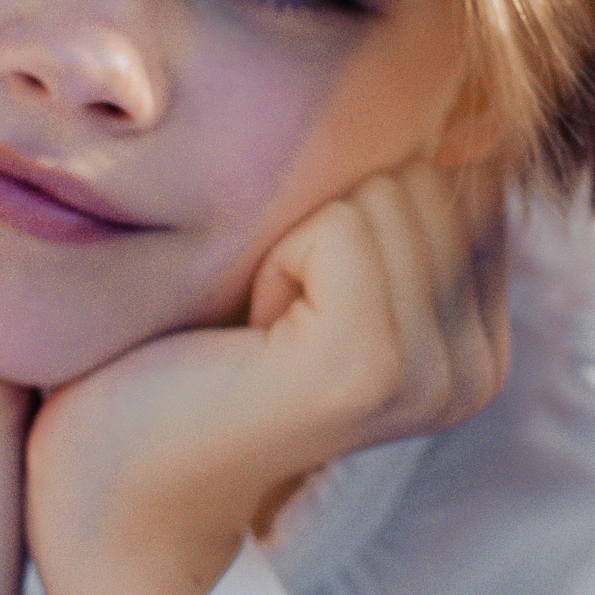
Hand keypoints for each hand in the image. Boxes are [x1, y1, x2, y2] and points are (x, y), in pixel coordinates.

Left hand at [27, 162, 512, 594]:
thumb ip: (398, 204)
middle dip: (331, 216)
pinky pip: (345, 228)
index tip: (303, 293)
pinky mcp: (373, 367)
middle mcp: (478, 368)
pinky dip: (277, 256)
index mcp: (479, 342)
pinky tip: (250, 332)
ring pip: (388, 194)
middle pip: (430, 178)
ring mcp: (433, 374)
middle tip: (272, 315)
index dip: (362, 203)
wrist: (115, 488)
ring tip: (259, 327)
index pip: (464, 178)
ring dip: (298, 235)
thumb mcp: (319, 268)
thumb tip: (467, 106)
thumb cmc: (192, 362)